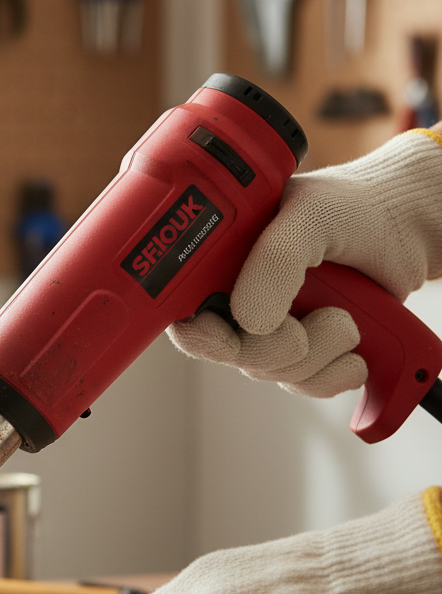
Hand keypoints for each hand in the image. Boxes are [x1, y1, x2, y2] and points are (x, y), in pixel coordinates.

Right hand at [168, 130, 441, 396]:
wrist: (408, 231)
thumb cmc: (354, 207)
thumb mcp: (311, 215)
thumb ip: (275, 260)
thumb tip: (249, 322)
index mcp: (221, 265)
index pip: (186, 316)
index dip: (202, 336)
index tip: (228, 338)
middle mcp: (239, 299)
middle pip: (231, 355)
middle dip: (278, 347)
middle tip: (312, 319)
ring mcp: (273, 329)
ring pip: (273, 373)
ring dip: (320, 354)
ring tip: (346, 316)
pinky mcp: (307, 352)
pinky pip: (305, 386)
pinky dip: (336, 374)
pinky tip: (354, 348)